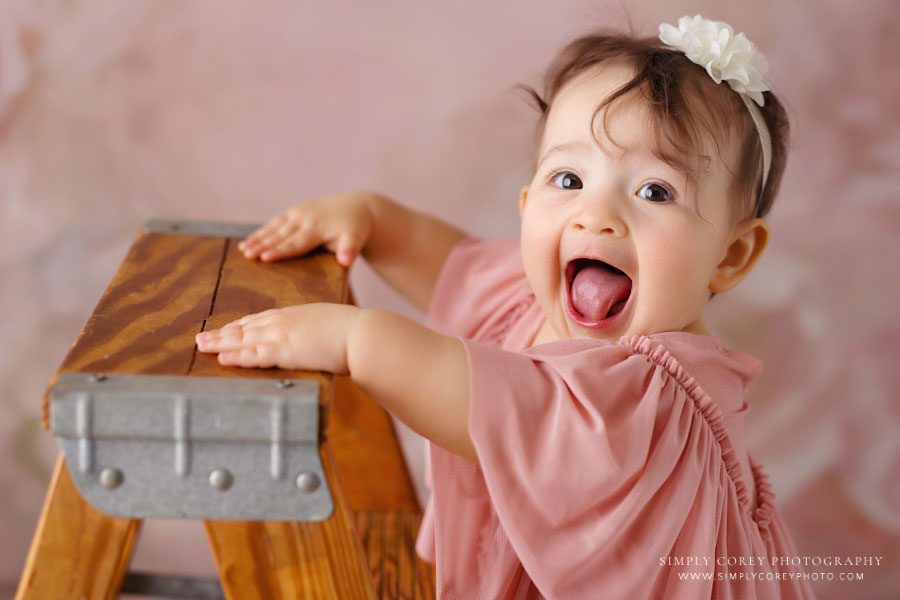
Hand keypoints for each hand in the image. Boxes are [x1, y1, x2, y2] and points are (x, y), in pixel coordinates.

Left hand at [195, 304, 359, 372]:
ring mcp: (282, 335)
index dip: (241, 325)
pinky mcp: (285, 351)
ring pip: (243, 339)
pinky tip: (223, 358)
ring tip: (202, 347)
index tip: (227, 328)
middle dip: (222, 333)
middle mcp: (284, 321)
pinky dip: (237, 356)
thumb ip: (319, 330)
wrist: (362, 333)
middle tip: (202, 337)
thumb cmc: (354, 331)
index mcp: (295, 314)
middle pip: (245, 327)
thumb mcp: (331, 324)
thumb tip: (320, 338)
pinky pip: (255, 354)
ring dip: (221, 343)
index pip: (261, 319)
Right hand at [238, 192, 379, 265]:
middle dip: (262, 244)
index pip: (295, 243)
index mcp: (317, 227)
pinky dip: (262, 231)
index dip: (279, 251)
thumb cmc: (355, 228)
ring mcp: (298, 213)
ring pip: (274, 228)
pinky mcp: (295, 212)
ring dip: (257, 238)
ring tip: (242, 249)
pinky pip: (276, 223)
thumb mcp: (356, 238)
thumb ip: (350, 249)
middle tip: (246, 255)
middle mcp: (304, 218)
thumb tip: (347, 261)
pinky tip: (249, 241)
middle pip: (280, 235)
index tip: (264, 258)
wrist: (357, 207)